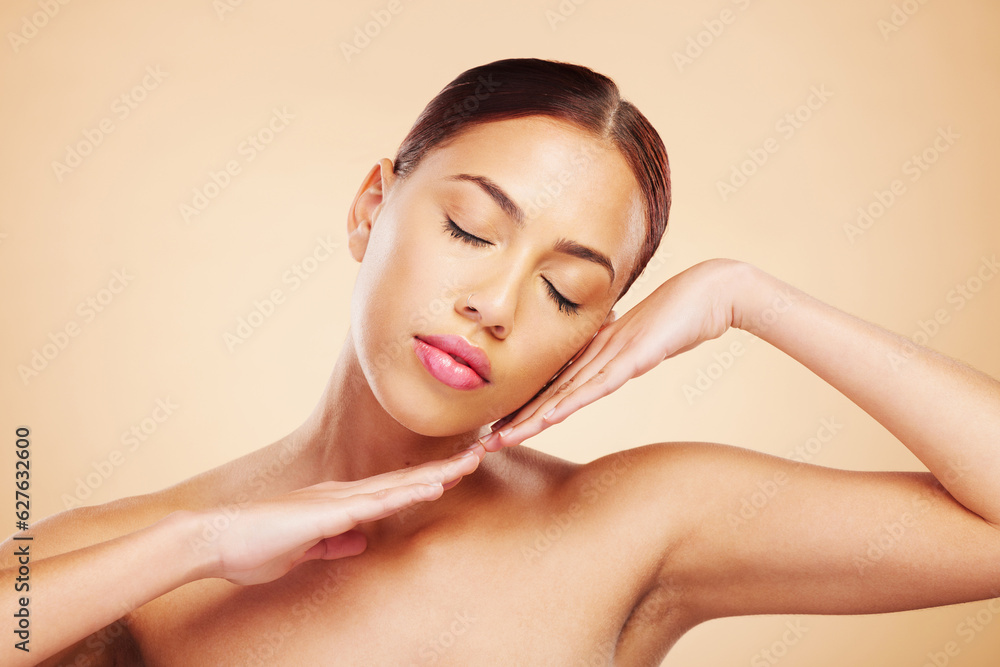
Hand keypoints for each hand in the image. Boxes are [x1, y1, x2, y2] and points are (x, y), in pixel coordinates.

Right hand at [193, 447, 481, 584]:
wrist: (215, 541)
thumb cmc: (255, 548)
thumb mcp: (305, 550)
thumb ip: (334, 544)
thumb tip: (360, 541)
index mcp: (338, 504)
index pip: (393, 491)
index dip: (426, 480)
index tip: (457, 472)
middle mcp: (342, 495)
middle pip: (405, 479)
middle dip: (444, 468)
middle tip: (480, 452)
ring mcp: (336, 501)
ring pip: (399, 484)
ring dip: (437, 473)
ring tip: (472, 462)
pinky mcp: (327, 513)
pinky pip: (377, 502)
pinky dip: (408, 492)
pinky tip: (433, 486)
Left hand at [480, 259, 745, 450]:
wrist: (711, 291)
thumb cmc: (681, 316)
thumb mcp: (644, 344)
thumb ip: (623, 356)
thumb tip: (609, 369)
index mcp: (597, 352)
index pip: (554, 388)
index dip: (525, 411)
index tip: (498, 431)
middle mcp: (597, 353)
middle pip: (550, 394)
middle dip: (516, 422)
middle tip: (482, 445)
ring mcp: (614, 355)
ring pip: (565, 394)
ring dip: (532, 420)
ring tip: (501, 440)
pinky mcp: (634, 357)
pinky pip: (598, 385)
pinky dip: (572, 403)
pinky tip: (549, 418)